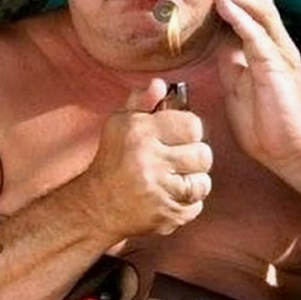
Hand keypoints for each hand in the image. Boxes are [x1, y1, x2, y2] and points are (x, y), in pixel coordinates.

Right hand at [85, 79, 212, 239]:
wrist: (96, 207)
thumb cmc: (113, 160)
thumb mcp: (121, 123)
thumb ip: (142, 101)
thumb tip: (160, 84)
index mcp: (139, 132)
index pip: (193, 126)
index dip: (190, 130)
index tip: (180, 135)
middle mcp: (148, 161)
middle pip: (203, 155)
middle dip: (195, 156)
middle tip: (178, 158)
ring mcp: (158, 191)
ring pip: (203, 182)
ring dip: (193, 180)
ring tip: (174, 178)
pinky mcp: (165, 215)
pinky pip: (196, 205)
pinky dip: (187, 202)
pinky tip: (168, 196)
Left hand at [204, 0, 300, 170]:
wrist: (290, 152)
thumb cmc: (267, 125)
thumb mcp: (239, 87)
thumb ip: (232, 64)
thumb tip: (221, 45)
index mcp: (268, 50)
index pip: (253, 12)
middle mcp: (278, 45)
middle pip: (258, 3)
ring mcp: (280, 54)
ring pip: (260, 10)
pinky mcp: (276, 66)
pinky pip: (256, 34)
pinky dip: (239, 16)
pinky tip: (223, 3)